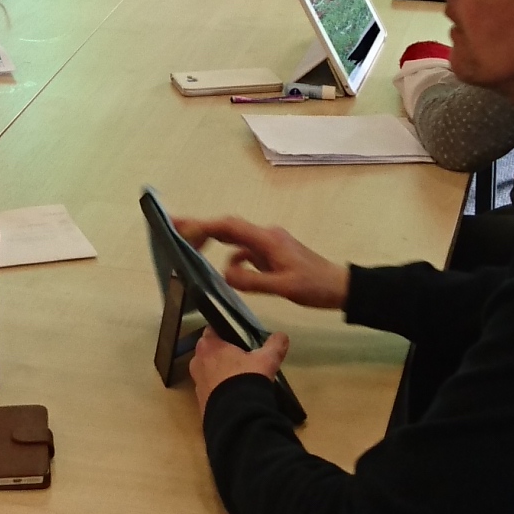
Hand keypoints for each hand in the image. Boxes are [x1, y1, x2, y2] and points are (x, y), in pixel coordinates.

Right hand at [166, 216, 349, 309]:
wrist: (340, 286)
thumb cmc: (315, 286)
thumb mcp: (283, 286)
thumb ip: (252, 280)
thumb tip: (224, 273)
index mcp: (267, 240)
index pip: (229, 227)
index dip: (203, 226)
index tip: (182, 229)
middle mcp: (266, 236)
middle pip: (228, 227)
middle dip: (200, 227)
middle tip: (173, 227)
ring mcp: (269, 243)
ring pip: (234, 237)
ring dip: (213, 239)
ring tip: (190, 245)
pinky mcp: (272, 253)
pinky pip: (245, 250)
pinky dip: (231, 256)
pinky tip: (227, 271)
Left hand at [190, 330, 287, 413]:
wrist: (237, 417)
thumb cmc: (247, 379)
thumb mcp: (266, 360)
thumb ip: (274, 345)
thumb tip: (282, 336)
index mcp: (209, 346)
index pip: (212, 330)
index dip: (224, 332)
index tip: (237, 338)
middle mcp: (197, 362)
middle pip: (209, 352)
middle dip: (222, 354)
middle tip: (240, 358)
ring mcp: (197, 383)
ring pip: (208, 372)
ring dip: (219, 373)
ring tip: (238, 379)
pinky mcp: (200, 402)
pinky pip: (210, 391)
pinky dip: (219, 391)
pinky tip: (234, 396)